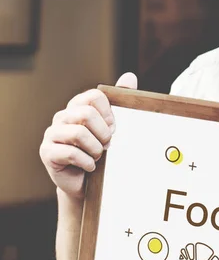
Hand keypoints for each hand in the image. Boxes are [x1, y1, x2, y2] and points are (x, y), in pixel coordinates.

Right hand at [39, 73, 137, 198]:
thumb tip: (130, 76)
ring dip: (96, 150)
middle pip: (86, 114)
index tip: (113, 129)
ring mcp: (52, 134)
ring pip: (79, 134)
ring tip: (98, 157)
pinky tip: (90, 168)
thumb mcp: (112, 128)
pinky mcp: (47, 153)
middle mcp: (62, 117)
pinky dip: (87, 163)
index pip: (95, 96)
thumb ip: (119, 101)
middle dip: (103, 134)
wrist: (86, 183)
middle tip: (107, 146)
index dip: (109, 114)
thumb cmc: (100, 154)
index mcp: (77, 107)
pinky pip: (71, 154)